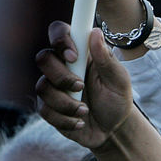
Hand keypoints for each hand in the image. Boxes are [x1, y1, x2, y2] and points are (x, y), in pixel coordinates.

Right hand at [36, 25, 134, 150]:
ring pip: (42, 87)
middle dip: (61, 76)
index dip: (60, 39)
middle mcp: (61, 66)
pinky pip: (44, 110)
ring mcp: (52, 86)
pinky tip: (79, 122)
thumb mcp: (119, 80)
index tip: (74, 56)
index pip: (58, 32)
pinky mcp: (47, 107)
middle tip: (81, 87)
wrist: (112, 129)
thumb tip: (95, 32)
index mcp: (79, 53)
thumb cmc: (117, 98)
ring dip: (66, 102)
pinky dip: (65, 119)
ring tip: (85, 110)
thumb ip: (106, 58)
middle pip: (43, 58)